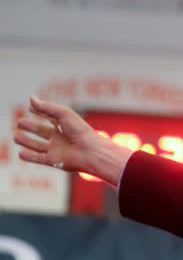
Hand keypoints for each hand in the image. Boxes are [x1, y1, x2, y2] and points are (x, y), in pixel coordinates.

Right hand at [14, 95, 128, 183]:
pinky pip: (38, 159)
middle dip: (30, 127)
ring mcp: (56, 149)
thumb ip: (46, 107)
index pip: (50, 117)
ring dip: (26, 141)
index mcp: (65, 125)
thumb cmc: (80, 131)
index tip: (31, 107)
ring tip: (15, 136)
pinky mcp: (53, 161)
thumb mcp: (63, 114)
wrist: (90, 152)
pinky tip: (20, 153)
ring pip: (37, 145)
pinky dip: (28, 156)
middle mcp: (61, 137)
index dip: (41, 112)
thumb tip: (30, 98)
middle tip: (19, 122)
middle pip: (42, 131)